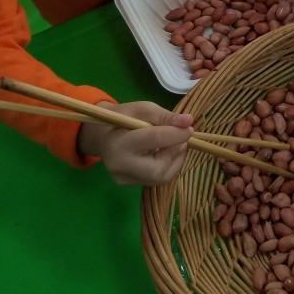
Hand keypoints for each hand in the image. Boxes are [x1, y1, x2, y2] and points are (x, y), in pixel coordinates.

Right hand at [77, 101, 193, 185]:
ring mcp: (123, 178)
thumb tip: (188, 121)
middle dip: (176, 153)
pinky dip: (168, 166)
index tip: (190, 127)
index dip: (176, 134)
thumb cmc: (124, 118)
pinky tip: (167, 154)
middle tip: (183, 139)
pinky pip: (156, 180)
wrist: (103, 134)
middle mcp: (119, 165)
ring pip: (160, 177)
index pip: (154, 139)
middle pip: (157, 168)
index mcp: (119, 141)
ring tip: (176, 145)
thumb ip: (165, 116)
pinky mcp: (129, 184)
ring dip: (176, 160)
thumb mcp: (142, 109)